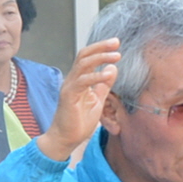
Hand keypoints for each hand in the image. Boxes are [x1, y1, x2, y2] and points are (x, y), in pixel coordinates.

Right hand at [39, 38, 119, 161]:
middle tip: (116, 42)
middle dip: (101, 47)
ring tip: (116, 55)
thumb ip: (104, 85)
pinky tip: (108, 75)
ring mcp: (69, 86)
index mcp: (79, 79)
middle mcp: (72, 79)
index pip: (88, 57)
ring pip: (83, 64)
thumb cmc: (79, 122)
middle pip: (84, 55)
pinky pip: (83, 81)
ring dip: (100, 58)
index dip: (101, 49)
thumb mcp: (97, 100)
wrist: (66, 139)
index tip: (116, 44)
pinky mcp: (68, 96)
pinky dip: (96, 76)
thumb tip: (113, 68)